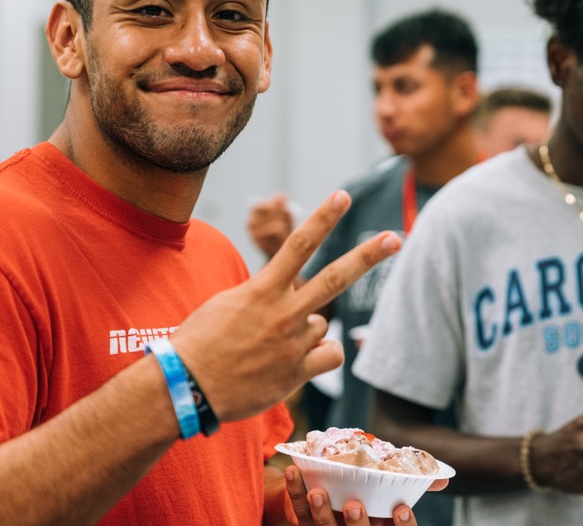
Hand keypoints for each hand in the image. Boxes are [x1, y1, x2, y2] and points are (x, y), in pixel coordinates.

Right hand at [172, 190, 400, 421]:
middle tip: (395, 237)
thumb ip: (264, 294)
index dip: (323, 217)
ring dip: (306, 329)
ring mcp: (292, 343)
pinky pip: (330, 354)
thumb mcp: (227, 303)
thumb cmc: (200, 342)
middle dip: (368, 256)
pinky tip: (298, 362)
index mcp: (261, 290)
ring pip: (322, 323)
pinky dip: (321, 354)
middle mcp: (282, 313)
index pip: (298, 245)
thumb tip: (293, 297)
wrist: (187, 387)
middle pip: (334, 278)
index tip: (343, 196)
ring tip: (271, 344)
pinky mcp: (296, 373)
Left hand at [285, 465, 441, 524]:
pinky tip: (294, 472)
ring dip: (318, 513)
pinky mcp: (308, 525)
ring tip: (317, 492)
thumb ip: (414, 487)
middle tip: (354, 505)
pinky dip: (294, 494)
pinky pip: (299, 515)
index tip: (402, 507)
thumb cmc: (370, 500)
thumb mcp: (391, 499)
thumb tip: (441, 479)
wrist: (332, 505)